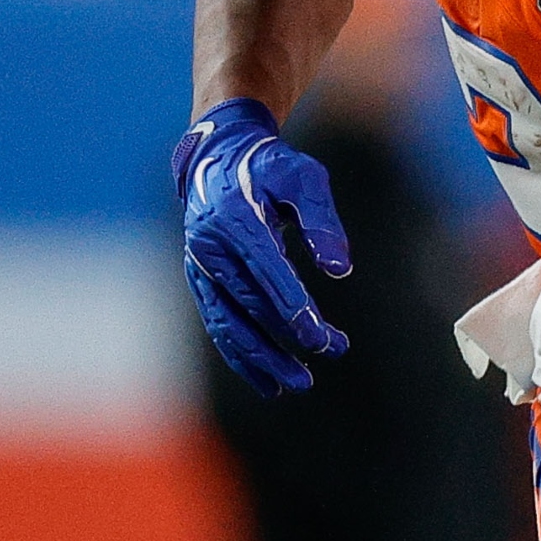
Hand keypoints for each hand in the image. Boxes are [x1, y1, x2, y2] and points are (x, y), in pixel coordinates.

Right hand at [176, 98, 353, 395]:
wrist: (220, 156)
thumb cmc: (271, 166)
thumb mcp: (303, 178)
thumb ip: (322, 221)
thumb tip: (340, 271)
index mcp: (234, 218)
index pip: (267, 274)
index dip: (294, 309)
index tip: (322, 338)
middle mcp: (210, 247)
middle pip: (251, 304)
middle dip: (290, 335)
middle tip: (332, 351)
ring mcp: (200, 266)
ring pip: (229, 324)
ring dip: (263, 358)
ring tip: (299, 384)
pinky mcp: (200, 280)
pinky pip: (219, 325)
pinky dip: (241, 356)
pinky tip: (267, 382)